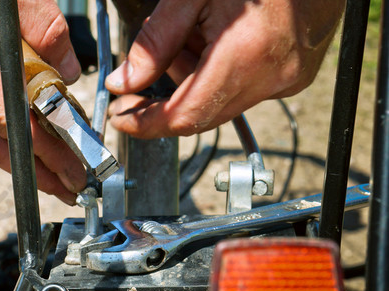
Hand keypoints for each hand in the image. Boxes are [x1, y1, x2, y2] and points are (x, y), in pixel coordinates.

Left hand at [106, 0, 344, 137]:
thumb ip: (156, 41)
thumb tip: (125, 81)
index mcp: (246, 54)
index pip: (184, 115)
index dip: (146, 123)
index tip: (121, 119)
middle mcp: (273, 76)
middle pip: (201, 114)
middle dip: (163, 102)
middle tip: (134, 83)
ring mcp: (289, 79)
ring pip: (220, 103)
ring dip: (190, 83)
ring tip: (183, 39)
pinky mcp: (296, 75)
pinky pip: (244, 91)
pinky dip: (216, 76)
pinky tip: (211, 41)